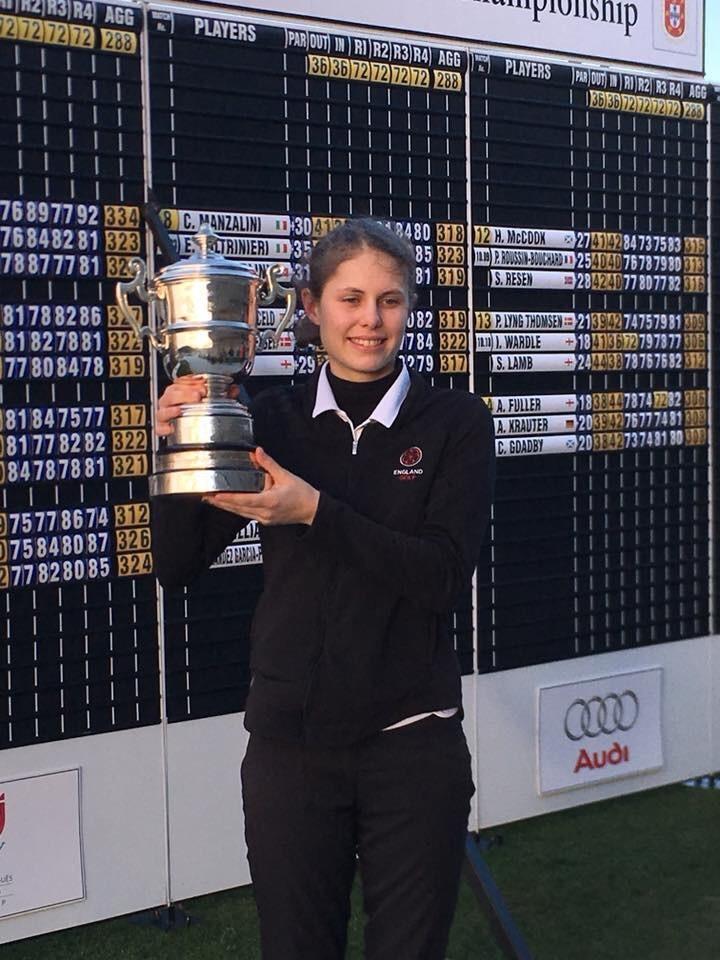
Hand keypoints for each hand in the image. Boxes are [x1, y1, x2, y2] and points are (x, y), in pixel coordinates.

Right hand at [156, 375, 238, 436]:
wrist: (187, 432)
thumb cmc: (196, 410)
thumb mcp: (213, 401)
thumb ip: (223, 395)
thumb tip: (234, 389)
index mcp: (180, 390)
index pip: (180, 382)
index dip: (191, 382)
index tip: (203, 384)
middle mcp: (170, 401)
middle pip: (170, 393)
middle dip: (184, 393)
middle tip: (197, 395)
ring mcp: (165, 414)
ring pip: (163, 408)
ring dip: (173, 408)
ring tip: (182, 409)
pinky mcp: (162, 428)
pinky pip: (159, 428)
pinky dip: (164, 428)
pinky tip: (172, 428)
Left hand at [203, 447, 319, 526]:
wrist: (312, 510)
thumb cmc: (302, 494)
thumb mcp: (286, 476)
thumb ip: (269, 464)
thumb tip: (257, 452)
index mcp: (269, 501)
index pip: (243, 500)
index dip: (227, 498)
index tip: (214, 495)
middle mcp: (265, 513)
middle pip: (237, 509)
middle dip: (221, 503)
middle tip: (206, 496)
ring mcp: (265, 519)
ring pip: (241, 514)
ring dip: (227, 507)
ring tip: (213, 500)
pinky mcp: (266, 520)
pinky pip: (247, 515)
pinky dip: (237, 509)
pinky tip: (230, 505)